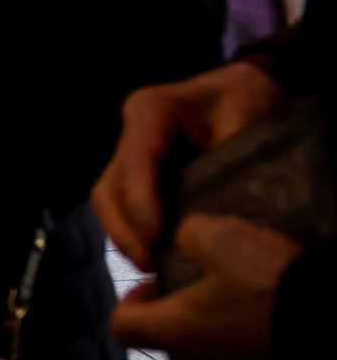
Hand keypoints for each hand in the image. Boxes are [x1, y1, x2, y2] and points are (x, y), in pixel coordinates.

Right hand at [94, 60, 284, 268]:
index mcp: (152, 111)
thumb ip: (236, 152)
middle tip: (151, 265)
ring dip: (126, 237)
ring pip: (110, 201)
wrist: (244, 91)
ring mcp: (131, 156)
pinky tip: (157, 259)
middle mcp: (133, 134)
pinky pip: (124, 209)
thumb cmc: (246, 99)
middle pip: (111, 186)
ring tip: (153, 268)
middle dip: (125, 229)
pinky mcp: (140, 177)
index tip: (155, 236)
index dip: (140, 199)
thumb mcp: (249, 113)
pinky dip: (135, 235)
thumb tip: (228, 205)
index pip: (136, 158)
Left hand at [110, 213, 302, 359]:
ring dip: (212, 325)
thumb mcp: (224, 238)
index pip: (122, 328)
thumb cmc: (275, 287)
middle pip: (166, 341)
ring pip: (208, 351)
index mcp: (176, 331)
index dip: (127, 303)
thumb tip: (188, 237)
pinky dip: (246, 337)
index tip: (148, 283)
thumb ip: (190, 234)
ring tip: (236, 294)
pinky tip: (270, 312)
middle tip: (191, 284)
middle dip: (172, 312)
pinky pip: (245, 358)